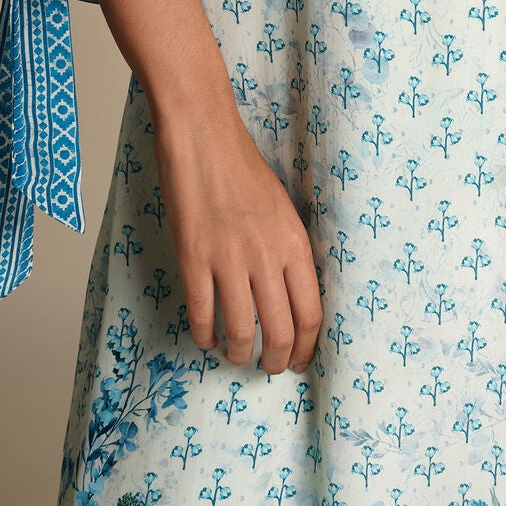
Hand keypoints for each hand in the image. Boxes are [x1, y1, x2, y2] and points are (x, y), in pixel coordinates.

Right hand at [151, 95, 323, 373]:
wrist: (204, 137)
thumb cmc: (244, 168)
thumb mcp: (283, 209)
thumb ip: (289, 251)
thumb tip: (292, 296)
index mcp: (294, 243)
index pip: (311, 313)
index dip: (309, 347)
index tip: (303, 361)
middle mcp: (267, 256)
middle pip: (281, 331)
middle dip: (278, 360)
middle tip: (272, 368)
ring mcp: (229, 259)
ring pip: (242, 332)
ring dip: (241, 355)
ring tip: (238, 356)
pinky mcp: (194, 258)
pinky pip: (202, 314)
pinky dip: (206, 336)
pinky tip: (207, 338)